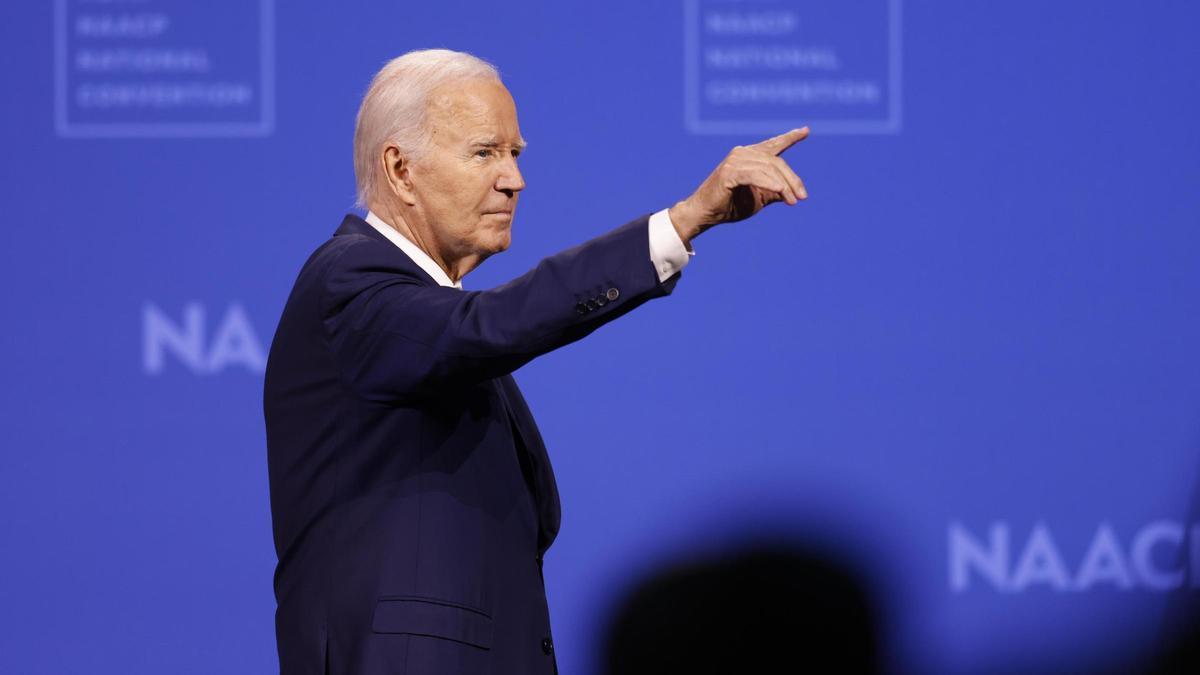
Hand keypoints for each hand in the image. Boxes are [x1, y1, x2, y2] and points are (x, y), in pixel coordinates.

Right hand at [668, 127, 808, 244]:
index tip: (805, 130)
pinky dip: (768, 183)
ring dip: (783, 186)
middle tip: (802, 198)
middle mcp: (743, 153)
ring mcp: (735, 160)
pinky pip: (755, 176)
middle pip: (776, 162)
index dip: (790, 137)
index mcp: (750, 157)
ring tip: (793, 201)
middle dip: (792, 180)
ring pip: (768, 169)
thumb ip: (774, 192)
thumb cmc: (730, 206)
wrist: (706, 214)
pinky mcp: (729, 172)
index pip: (773, 145)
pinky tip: (780, 190)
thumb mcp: (759, 199)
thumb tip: (793, 192)